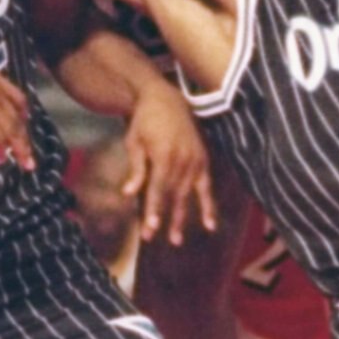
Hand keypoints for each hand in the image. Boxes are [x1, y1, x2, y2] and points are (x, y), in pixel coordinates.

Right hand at [0, 69, 35, 168]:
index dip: (23, 115)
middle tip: (29, 155)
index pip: (18, 98)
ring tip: (23, 162)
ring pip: (12, 129)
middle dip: (25, 138)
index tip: (23, 128)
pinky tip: (0, 157)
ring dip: (19, 148)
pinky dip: (2, 150)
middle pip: (18, 117)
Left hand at [121, 80, 218, 245]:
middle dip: (166, 219)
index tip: (150, 229)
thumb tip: (128, 193)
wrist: (167, 99)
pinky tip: (210, 225)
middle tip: (157, 239)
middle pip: (173, 195)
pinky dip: (208, 205)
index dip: (154, 209)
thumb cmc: (144, 122)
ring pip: (188, 194)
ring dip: (182, 217)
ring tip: (176, 239)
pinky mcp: (203, 159)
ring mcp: (195, 160)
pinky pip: (207, 186)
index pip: (158, 188)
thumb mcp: (134, 141)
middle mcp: (183, 159)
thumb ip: (135, 169)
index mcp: (164, 154)